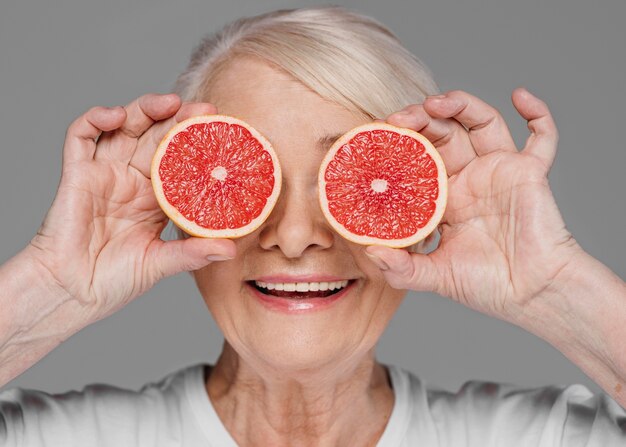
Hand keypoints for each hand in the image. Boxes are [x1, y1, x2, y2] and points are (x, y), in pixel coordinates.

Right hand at [28, 94, 235, 319]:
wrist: (71, 294)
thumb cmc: (113, 280)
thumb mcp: (159, 264)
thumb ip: (191, 253)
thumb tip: (231, 250)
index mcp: (156, 197)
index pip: (181, 159)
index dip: (199, 143)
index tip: (222, 132)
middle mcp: (132, 180)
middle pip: (157, 136)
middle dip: (179, 118)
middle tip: (204, 109)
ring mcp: (105, 173)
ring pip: (125, 127)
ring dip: (145, 108)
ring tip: (169, 102)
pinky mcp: (77, 174)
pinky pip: (81, 136)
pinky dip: (95, 119)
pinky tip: (115, 115)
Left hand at [366, 89, 581, 320]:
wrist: (531, 295)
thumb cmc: (487, 286)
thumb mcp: (436, 276)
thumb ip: (403, 268)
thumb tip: (372, 253)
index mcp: (444, 197)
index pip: (417, 158)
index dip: (399, 144)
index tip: (376, 136)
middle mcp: (470, 178)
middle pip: (444, 132)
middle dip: (421, 119)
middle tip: (399, 119)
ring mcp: (499, 171)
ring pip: (481, 122)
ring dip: (461, 104)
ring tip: (435, 103)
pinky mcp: (530, 173)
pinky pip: (542, 138)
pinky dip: (538, 115)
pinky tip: (522, 96)